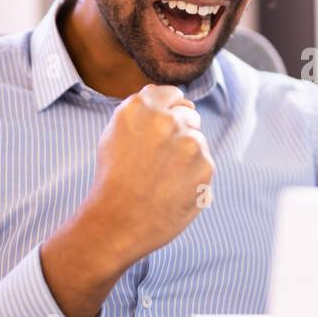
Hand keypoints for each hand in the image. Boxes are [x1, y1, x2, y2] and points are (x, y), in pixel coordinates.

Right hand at [42, 84, 213, 316]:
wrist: (116, 223)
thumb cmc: (113, 181)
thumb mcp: (115, 134)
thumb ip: (143, 112)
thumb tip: (174, 102)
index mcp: (141, 107)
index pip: (172, 93)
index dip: (169, 111)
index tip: (163, 129)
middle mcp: (167, 119)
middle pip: (189, 115)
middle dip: (180, 133)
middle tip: (159, 161)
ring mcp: (189, 142)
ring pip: (198, 142)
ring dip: (187, 157)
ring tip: (162, 179)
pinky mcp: (205, 166)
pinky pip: (204, 166)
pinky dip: (194, 178)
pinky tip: (172, 191)